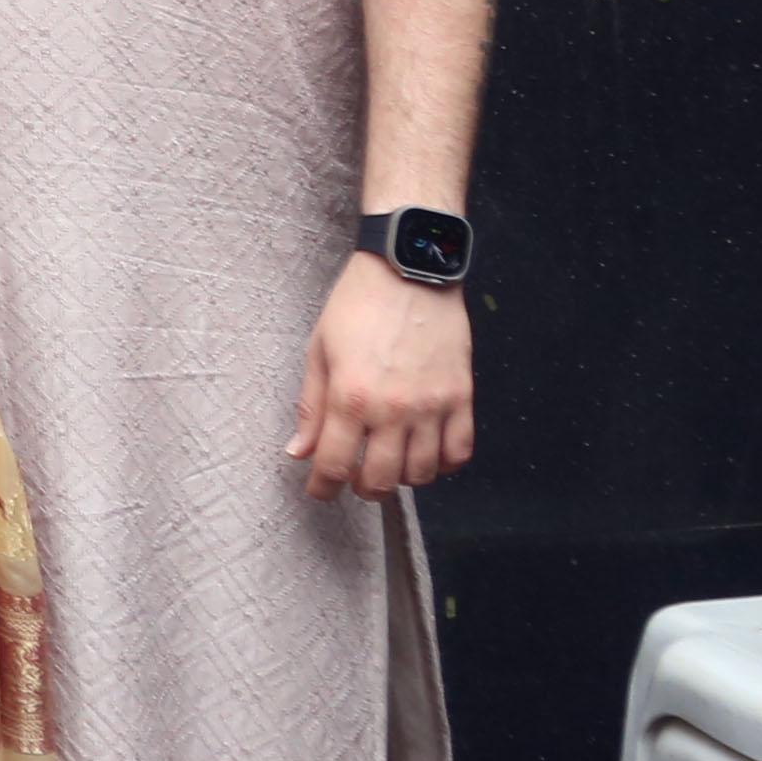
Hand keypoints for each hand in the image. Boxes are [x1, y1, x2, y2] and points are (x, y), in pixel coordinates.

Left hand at [292, 253, 473, 499]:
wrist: (409, 268)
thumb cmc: (358, 304)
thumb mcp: (320, 350)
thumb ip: (311, 406)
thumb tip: (299, 452)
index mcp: (351, 397)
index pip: (335, 466)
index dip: (323, 488)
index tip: (320, 492)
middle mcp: (393, 409)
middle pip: (380, 480)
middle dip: (362, 489)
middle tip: (356, 479)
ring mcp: (432, 405)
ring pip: (421, 474)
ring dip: (402, 478)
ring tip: (390, 462)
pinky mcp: (462, 397)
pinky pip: (459, 452)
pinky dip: (443, 464)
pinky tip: (427, 454)